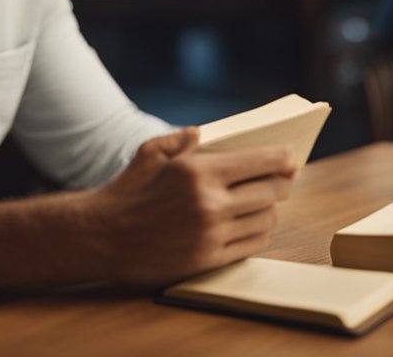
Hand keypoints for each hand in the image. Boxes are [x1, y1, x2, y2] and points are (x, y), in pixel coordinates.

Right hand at [88, 127, 296, 285]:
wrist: (100, 237)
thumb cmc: (126, 191)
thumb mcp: (150, 153)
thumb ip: (180, 139)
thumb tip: (201, 132)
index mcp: (198, 170)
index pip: (262, 162)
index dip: (284, 159)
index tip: (292, 159)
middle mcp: (209, 202)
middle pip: (272, 191)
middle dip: (282, 184)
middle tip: (282, 181)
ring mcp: (210, 234)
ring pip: (266, 219)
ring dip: (270, 210)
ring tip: (263, 204)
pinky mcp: (208, 260)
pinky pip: (252, 244)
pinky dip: (258, 234)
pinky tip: (251, 226)